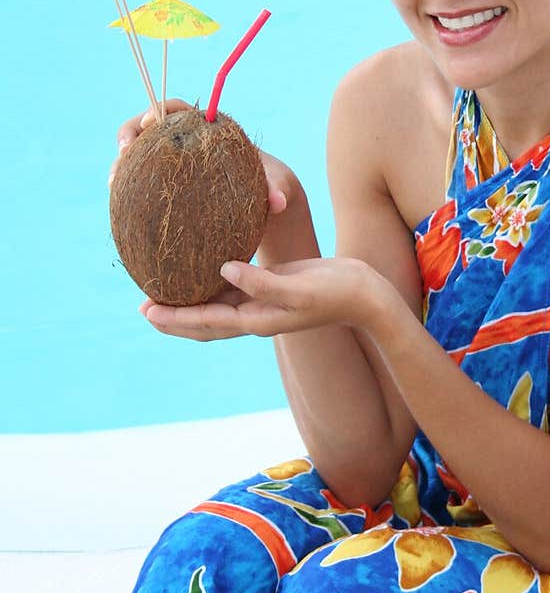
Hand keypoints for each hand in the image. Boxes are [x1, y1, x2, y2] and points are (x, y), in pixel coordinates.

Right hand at [108, 98, 294, 219]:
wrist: (260, 202)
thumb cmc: (267, 184)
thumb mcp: (275, 184)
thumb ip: (276, 188)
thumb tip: (278, 201)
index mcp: (205, 127)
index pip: (174, 107)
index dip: (156, 109)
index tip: (149, 122)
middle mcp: (183, 141)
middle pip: (146, 128)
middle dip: (128, 136)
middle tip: (122, 155)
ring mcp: (171, 163)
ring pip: (138, 157)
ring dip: (121, 167)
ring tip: (112, 186)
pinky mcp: (164, 184)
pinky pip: (141, 182)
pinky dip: (129, 190)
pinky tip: (122, 208)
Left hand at [139, 255, 390, 341]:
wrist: (365, 295)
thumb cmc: (336, 290)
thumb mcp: (298, 286)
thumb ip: (261, 281)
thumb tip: (222, 269)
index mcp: (258, 320)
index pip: (207, 322)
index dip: (175, 318)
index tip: (147, 311)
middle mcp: (255, 316)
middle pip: (204, 322)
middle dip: (173, 317)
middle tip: (142, 306)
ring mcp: (263, 304)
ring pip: (215, 307)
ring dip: (188, 303)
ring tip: (162, 293)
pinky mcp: (271, 288)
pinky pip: (232, 291)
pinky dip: (210, 286)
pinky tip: (200, 272)